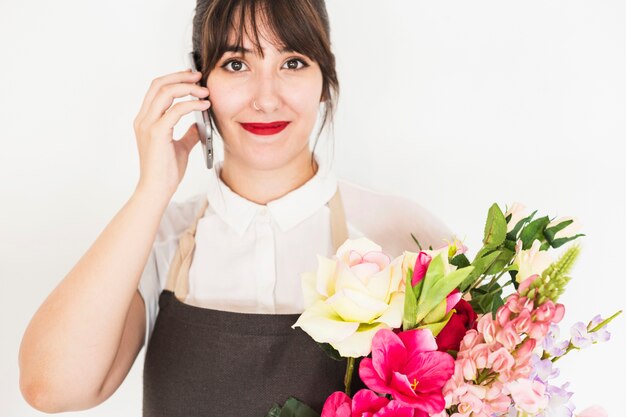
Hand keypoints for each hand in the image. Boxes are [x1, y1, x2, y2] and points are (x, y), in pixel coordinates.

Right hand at [133, 69, 210, 198]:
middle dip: (180, 76)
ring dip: (187, 87)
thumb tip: (198, 123)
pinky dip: (192, 104)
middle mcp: (143, 119)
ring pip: (165, 92)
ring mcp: (148, 125)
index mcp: (146, 120)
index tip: (193, 77)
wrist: (157, 190)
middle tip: (199, 77)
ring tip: (204, 91)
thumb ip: (188, 133)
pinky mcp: (156, 133)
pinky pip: (176, 110)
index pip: (156, 89)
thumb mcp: (180, 147)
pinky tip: (204, 106)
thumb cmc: (165, 172)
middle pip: (159, 84)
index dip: (174, 78)